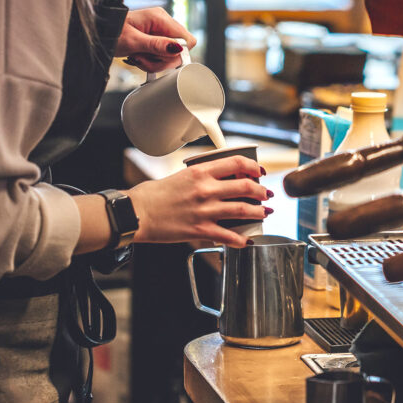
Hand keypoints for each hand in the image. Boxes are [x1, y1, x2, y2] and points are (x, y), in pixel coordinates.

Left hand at [116, 7, 197, 72]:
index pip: (187, 39)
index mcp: (160, 18)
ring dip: (153, 63)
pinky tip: (139, 58)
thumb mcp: (133, 41)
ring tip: (137, 57)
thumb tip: (178, 48)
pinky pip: (161, 57)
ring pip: (170, 57)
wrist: (99, 33)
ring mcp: (159, 32)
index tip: (160, 56)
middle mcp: (162, 23)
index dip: (177, 53)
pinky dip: (150, 62)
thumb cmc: (111, 32)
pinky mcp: (155, 41)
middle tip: (142, 58)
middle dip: (161, 60)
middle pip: (180, 51)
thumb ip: (156, 45)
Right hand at [127, 155, 271, 247]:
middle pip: (246, 186)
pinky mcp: (200, 230)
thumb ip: (201, 176)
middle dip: (261, 191)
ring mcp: (205, 210)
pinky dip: (242, 239)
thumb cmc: (152, 195)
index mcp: (200, 172)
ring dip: (259, 212)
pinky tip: (247, 240)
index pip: (236, 162)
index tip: (260, 172)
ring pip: (243, 210)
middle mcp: (206, 189)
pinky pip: (229, 236)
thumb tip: (219, 179)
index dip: (254, 167)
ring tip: (264, 213)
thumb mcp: (179, 175)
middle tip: (266, 195)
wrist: (136, 213)